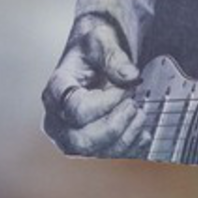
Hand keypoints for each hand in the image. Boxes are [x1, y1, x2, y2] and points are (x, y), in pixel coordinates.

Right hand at [41, 13, 139, 155]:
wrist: (94, 57)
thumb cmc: (92, 49)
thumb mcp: (102, 41)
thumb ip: (114, 56)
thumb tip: (130, 77)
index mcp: (55, 92)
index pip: (76, 111)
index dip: (106, 102)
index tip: (124, 87)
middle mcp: (56, 119)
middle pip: (81, 141)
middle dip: (115, 127)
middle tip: (133, 105)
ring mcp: (70, 136)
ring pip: (96, 153)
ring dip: (126, 137)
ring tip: (140, 112)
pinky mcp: (87, 146)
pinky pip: (109, 157)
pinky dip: (131, 146)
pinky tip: (142, 129)